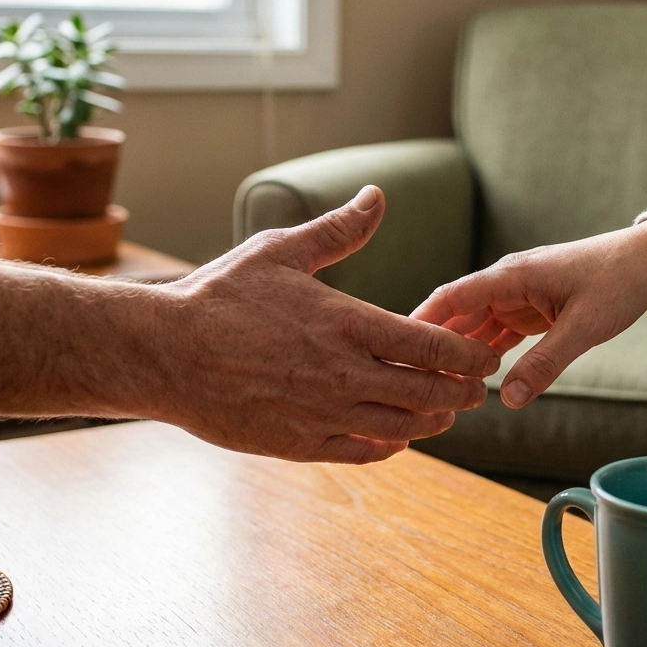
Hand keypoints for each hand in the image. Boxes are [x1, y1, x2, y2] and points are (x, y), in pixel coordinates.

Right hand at [150, 186, 498, 462]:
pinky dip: (392, 445)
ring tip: (446, 412)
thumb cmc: (220, 296)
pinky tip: (400, 436)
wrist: (162, 354)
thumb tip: (377, 195)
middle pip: (429, 392)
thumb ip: (339, 230)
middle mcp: (343, 373)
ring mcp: (323, 413)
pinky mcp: (300, 444)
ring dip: (435, 421)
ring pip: (403, 427)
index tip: (484, 357)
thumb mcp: (280, 250)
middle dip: (463, 393)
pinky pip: (364, 451)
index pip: (432, 346)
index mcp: (346, 323)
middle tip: (477, 389)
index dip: (469, 355)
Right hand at [412, 218, 646, 408]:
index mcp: (512, 276)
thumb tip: (507, 399)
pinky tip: (469, 378)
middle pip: (456, 314)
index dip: (420, 322)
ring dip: (456, 352)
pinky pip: (497, 333)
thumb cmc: (618, 282)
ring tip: (431, 384)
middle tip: (405, 378)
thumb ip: (545, 363)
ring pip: (474, 326)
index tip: (393, 347)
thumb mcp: (583, 327)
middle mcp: (507, 283)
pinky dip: (482, 354)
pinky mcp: (531, 309)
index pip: (452, 297)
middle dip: (432, 343)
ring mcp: (518, 296)